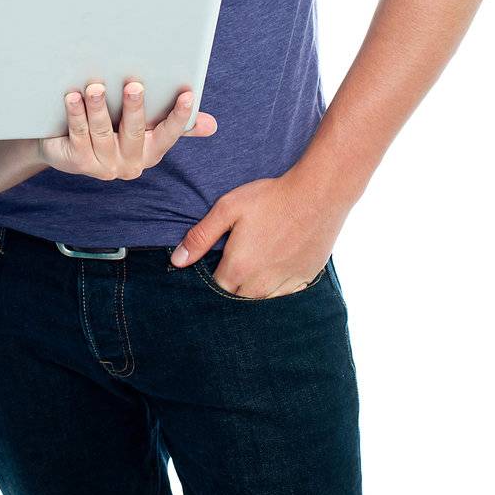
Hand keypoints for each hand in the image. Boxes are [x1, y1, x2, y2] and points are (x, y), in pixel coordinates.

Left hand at [41, 81, 216, 180]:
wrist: (66, 148)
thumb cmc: (112, 130)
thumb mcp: (145, 128)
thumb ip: (174, 124)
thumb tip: (212, 125)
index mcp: (151, 151)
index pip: (169, 134)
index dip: (179, 116)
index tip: (187, 94)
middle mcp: (131, 163)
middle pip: (134, 132)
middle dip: (134, 108)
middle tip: (134, 85)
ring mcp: (105, 165)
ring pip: (102, 132)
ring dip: (98, 108)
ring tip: (95, 87)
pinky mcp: (79, 162)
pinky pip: (79, 135)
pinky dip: (76, 114)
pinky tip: (73, 97)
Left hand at [169, 169, 349, 296]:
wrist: (318, 195)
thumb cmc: (270, 198)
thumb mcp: (228, 209)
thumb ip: (200, 237)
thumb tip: (177, 261)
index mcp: (239, 269)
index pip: (214, 288)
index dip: (211, 277)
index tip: (214, 262)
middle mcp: (260, 285)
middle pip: (236, 298)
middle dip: (231, 284)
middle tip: (235, 259)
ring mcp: (285, 285)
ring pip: (260, 299)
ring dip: (253, 287)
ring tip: (255, 261)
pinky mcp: (304, 280)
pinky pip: (283, 294)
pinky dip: (276, 285)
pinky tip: (275, 264)